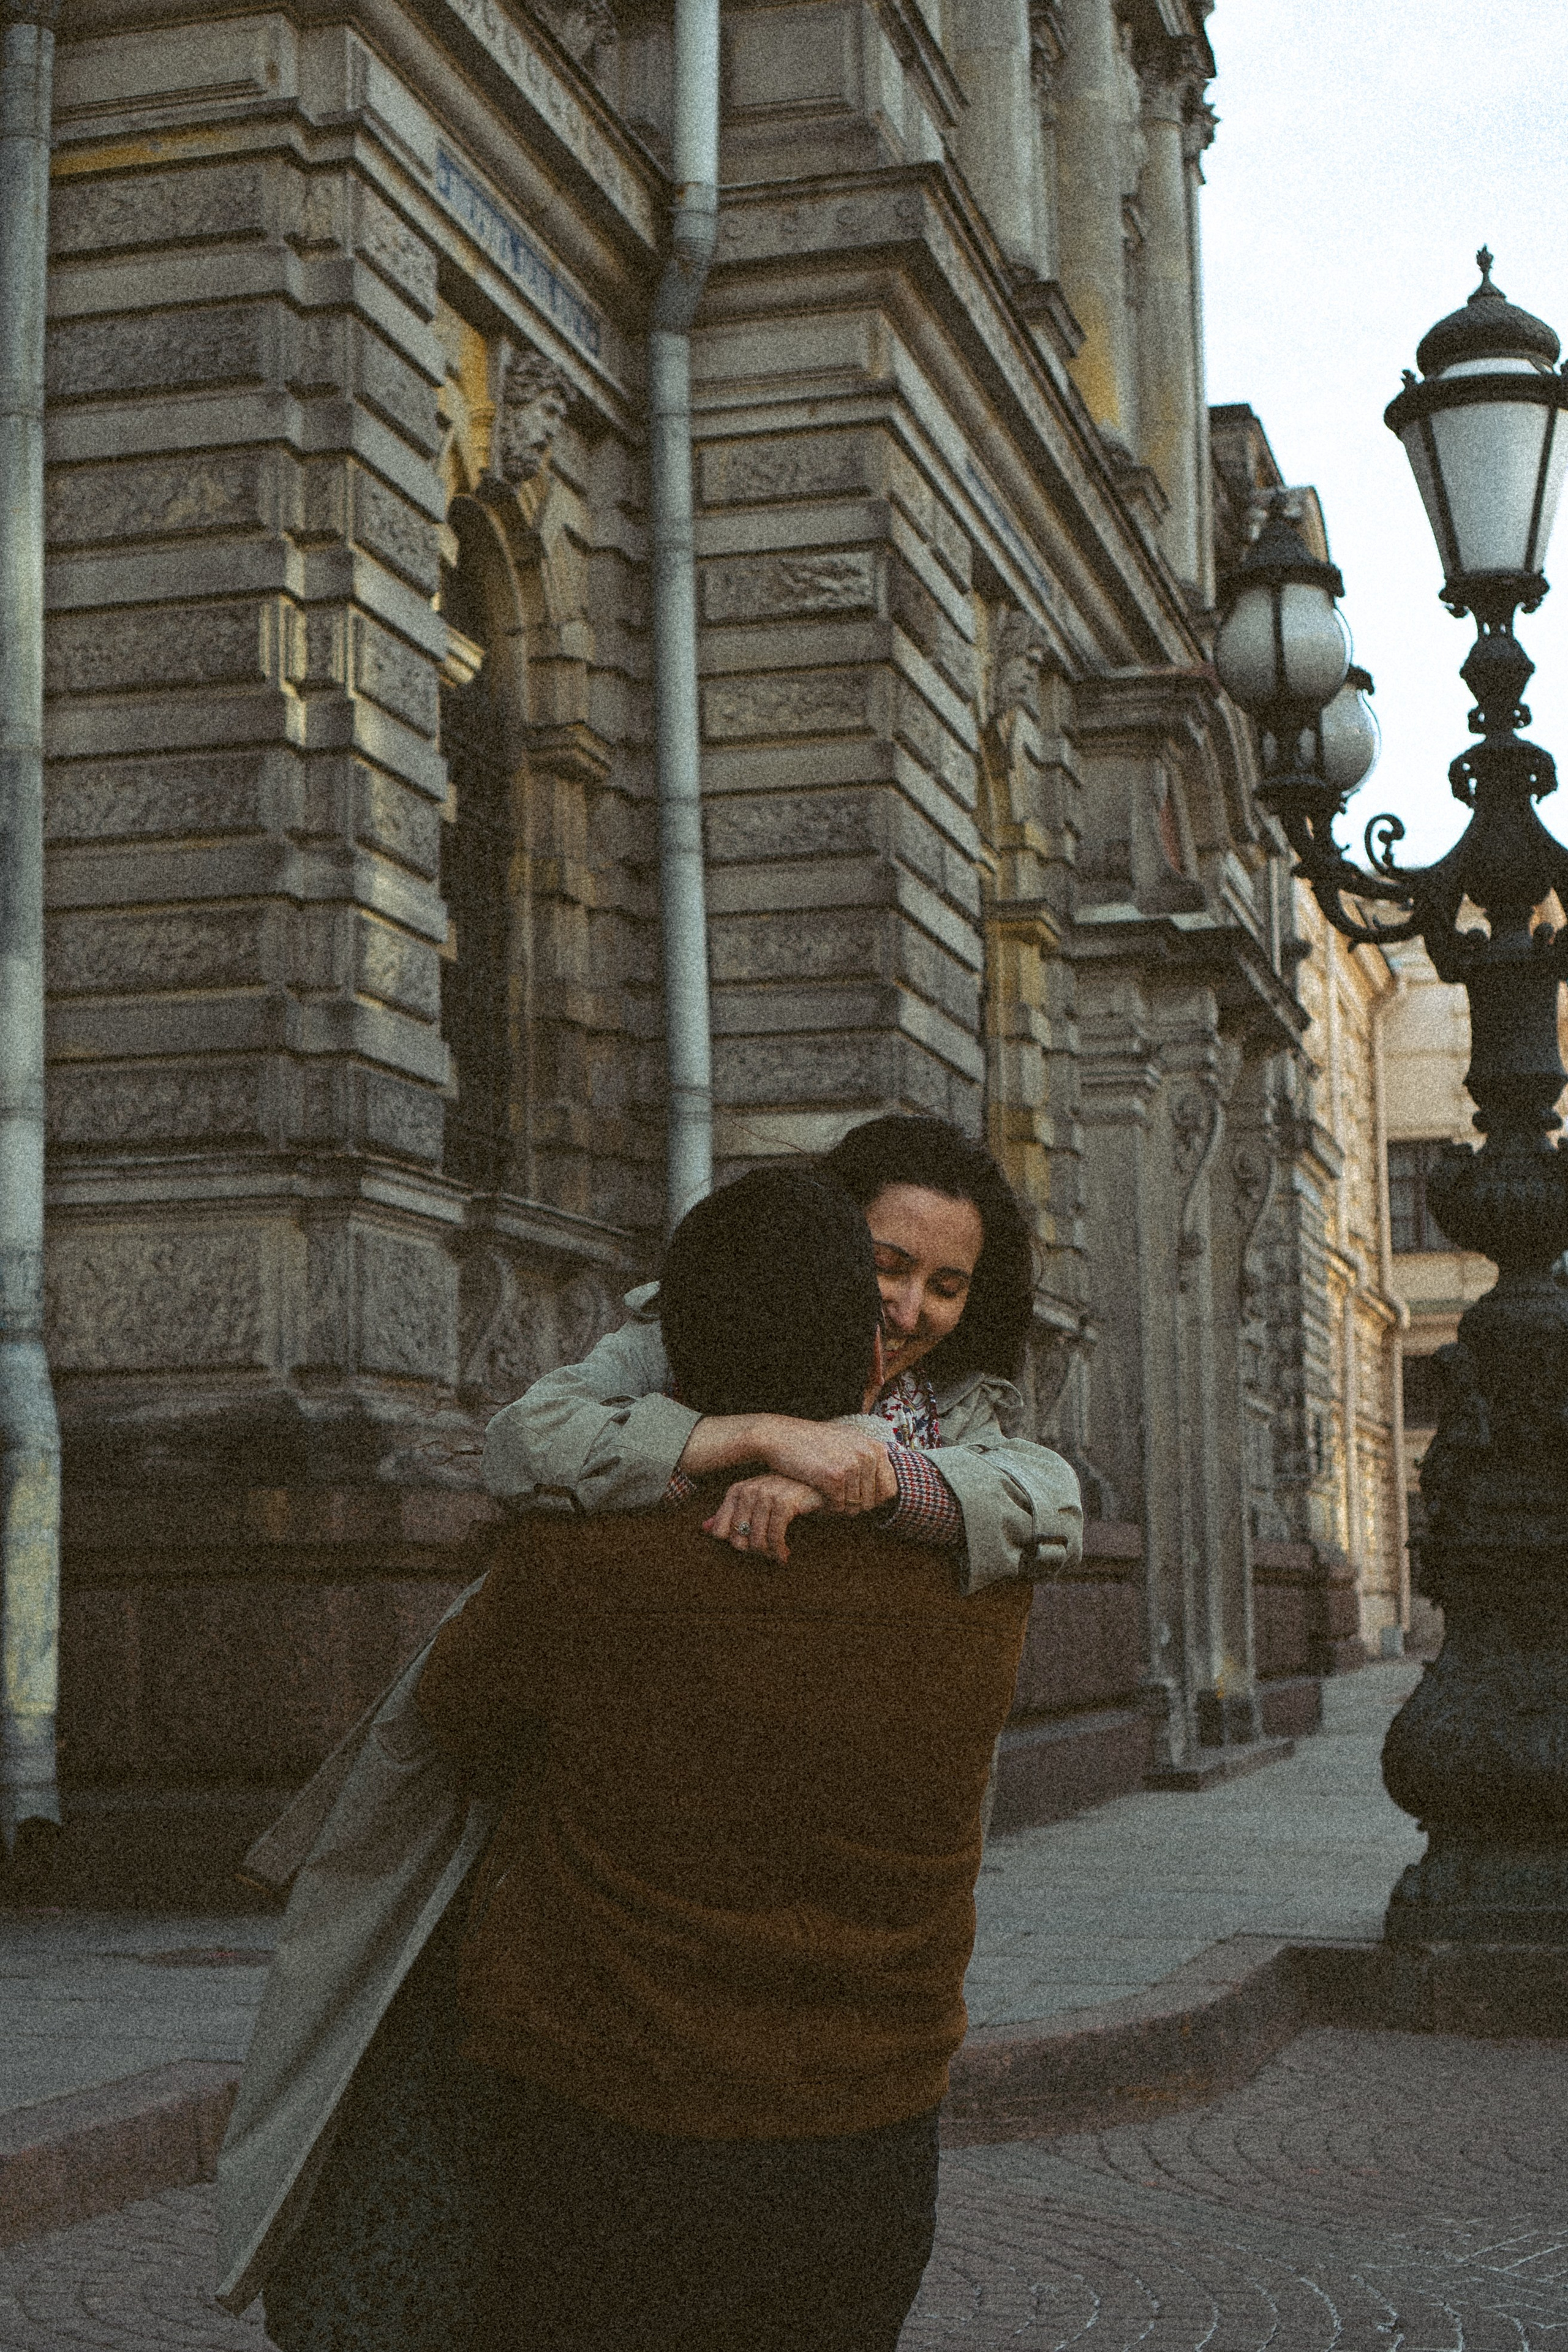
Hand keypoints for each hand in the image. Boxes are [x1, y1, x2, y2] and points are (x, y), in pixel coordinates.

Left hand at [705, 1474, 824, 1564]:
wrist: (823, 1484)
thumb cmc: (789, 1495)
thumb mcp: (758, 1503)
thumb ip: (732, 1514)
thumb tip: (704, 1528)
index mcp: (738, 1490)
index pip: (721, 1531)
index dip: (736, 1544)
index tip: (750, 1547)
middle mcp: (749, 1490)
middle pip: (737, 1539)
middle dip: (754, 1551)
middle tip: (769, 1553)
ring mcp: (767, 1494)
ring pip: (756, 1540)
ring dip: (768, 1554)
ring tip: (778, 1555)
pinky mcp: (784, 1501)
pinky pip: (775, 1537)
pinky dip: (779, 1551)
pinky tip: (785, 1555)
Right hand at [754, 1421, 897, 1513]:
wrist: (779, 1436)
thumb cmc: (812, 1441)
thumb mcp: (847, 1440)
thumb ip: (868, 1456)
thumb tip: (888, 1482)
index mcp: (874, 1447)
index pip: (889, 1489)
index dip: (872, 1500)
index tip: (855, 1497)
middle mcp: (867, 1455)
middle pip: (871, 1502)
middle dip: (853, 1505)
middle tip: (835, 1497)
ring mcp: (851, 1465)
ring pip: (853, 1507)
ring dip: (838, 1506)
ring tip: (824, 1492)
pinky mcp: (834, 1477)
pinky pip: (837, 1507)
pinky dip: (826, 1506)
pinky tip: (816, 1493)